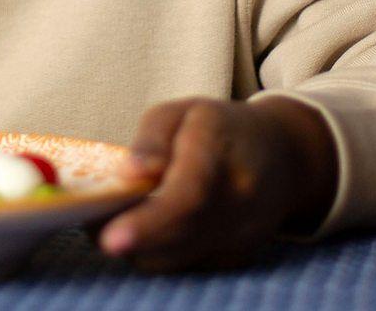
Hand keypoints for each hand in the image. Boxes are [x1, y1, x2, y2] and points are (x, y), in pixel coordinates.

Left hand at [98, 95, 338, 270]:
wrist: (284, 156)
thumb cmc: (221, 128)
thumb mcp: (182, 112)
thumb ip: (151, 139)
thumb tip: (127, 174)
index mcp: (222, 155)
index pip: (187, 198)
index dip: (147, 223)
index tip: (109, 238)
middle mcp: (240, 202)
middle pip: (179, 237)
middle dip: (130, 239)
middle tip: (92, 225)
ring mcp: (242, 235)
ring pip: (177, 258)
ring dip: (139, 247)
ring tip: (113, 223)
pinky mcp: (237, 256)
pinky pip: (187, 264)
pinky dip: (159, 252)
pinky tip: (144, 230)